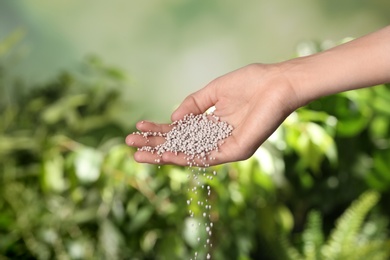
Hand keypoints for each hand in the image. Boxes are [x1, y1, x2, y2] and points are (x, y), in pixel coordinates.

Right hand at [125, 63, 300, 165]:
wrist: (277, 83)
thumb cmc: (251, 82)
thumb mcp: (213, 91)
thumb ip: (193, 104)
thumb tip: (173, 119)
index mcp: (212, 123)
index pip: (180, 131)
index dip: (159, 130)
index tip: (139, 126)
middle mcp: (216, 137)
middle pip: (181, 144)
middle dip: (155, 145)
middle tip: (130, 145)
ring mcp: (226, 146)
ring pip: (190, 154)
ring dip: (164, 154)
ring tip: (139, 154)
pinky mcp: (236, 150)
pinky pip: (206, 157)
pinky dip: (185, 156)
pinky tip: (165, 155)